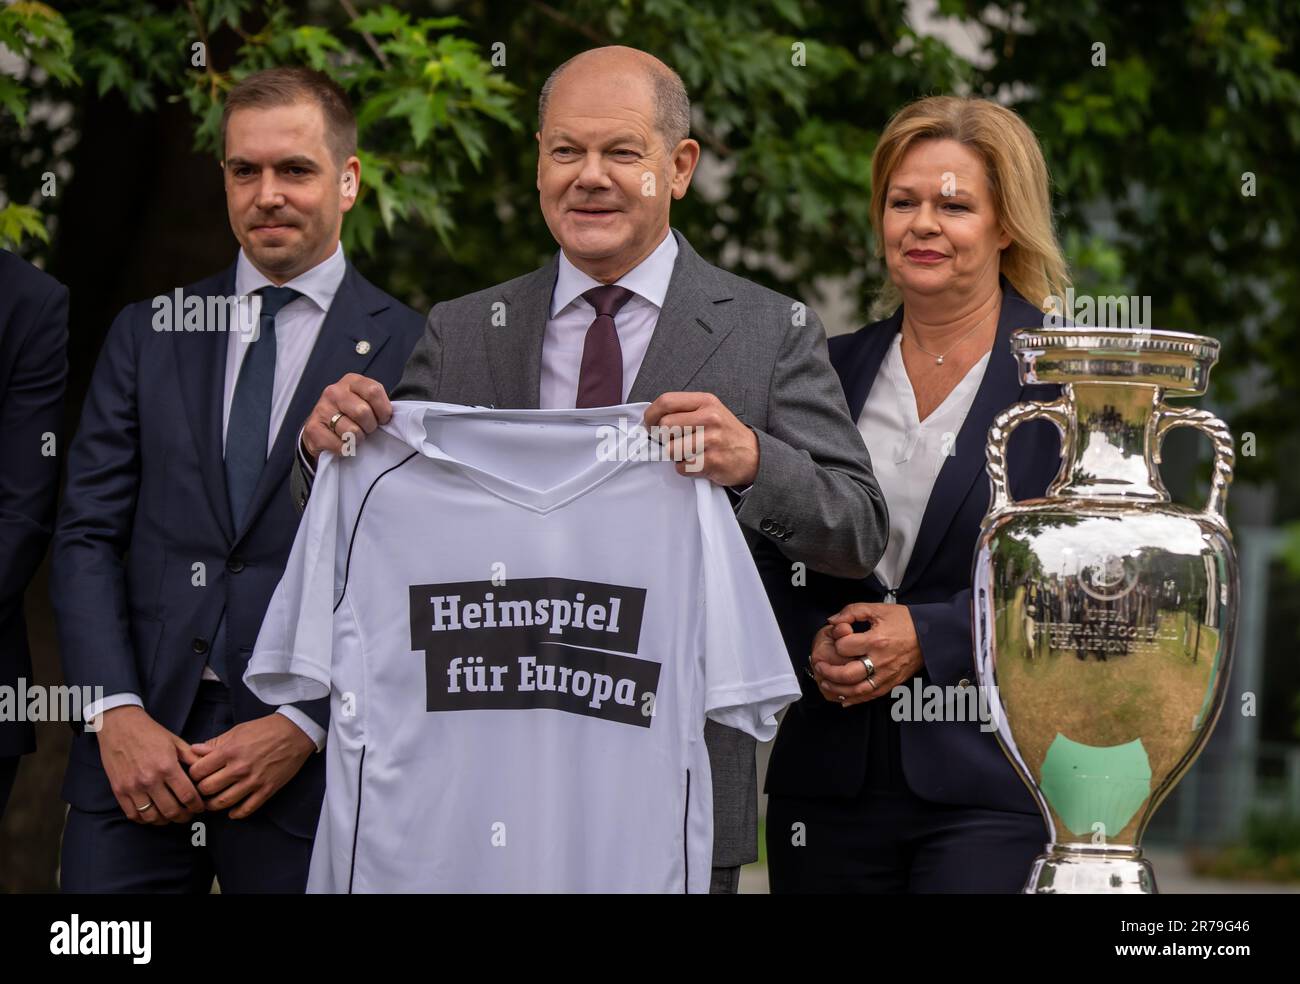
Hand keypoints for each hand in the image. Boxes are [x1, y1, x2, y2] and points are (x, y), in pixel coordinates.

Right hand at [96, 706, 204, 824]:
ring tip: (172, 815)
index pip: (187, 796)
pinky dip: (145, 819)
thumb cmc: (150, 733)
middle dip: (184, 816)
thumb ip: (193, 758)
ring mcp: (132, 787)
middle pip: (171, 811)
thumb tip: (210, 769)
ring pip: (152, 817)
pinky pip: (133, 815)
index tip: (200, 807)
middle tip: (188, 814)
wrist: (119, 726)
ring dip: (165, 820)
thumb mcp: (176, 742)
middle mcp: (149, 780)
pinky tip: (153, 814)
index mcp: (167, 766)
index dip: (197, 806)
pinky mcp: (119, 791)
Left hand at [187, 714, 315, 818]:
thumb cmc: (266, 729)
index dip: (193, 774)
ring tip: (212, 802)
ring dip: (213, 805)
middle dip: (200, 790)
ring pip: (223, 802)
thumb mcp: (238, 730)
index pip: (198, 771)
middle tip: (202, 789)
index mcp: (229, 751)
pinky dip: (236, 813)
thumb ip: (215, 742)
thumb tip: (194, 751)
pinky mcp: (267, 790)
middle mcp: (239, 768)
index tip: (196, 775)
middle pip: (207, 789)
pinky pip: (247, 809)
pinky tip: (232, 811)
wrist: (295, 733)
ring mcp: (253, 781)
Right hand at [301, 373, 391, 465]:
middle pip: (363, 412)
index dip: (383, 410)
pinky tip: (341, 443)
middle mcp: (334, 392)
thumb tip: (392, 418)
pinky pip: (340, 445)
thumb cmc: (350, 416)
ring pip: (352, 431)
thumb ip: (378, 403)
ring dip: (357, 439)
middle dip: (370, 427)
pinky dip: (345, 449)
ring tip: (353, 436)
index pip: (373, 391)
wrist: (321, 430)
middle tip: (366, 429)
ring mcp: (321, 409)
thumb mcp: (366, 402)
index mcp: (351, 381)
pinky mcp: (312, 429)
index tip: (382, 419)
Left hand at [642, 392, 757, 486]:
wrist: (754, 455)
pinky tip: (698, 463)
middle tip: (673, 442)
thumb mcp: (710, 411)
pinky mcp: (712, 461)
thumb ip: (684, 411)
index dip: (651, 415)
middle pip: (665, 426)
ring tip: (689, 453)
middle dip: (663, 438)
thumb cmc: (725, 433)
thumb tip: (652, 420)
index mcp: (705, 401)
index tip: (650, 425)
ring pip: (670, 449)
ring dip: (674, 455)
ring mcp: (711, 440)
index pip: (666, 401)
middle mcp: (709, 417)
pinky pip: (682, 467)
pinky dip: (685, 468)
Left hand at [811, 602, 923, 707]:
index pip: (845, 647)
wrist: (931, 635)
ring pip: (858, 690)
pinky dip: (855, 699)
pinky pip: (871, 696)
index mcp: (876, 640)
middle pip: (848, 674)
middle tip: (819, 666)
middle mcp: (881, 661)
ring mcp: (887, 675)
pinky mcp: (892, 683)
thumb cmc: (905, 621)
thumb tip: (832, 621)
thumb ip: (852, 611)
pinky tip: (843, 698)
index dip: (836, 642)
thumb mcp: (878, 609)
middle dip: (829, 672)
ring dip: (838, 689)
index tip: (837, 638)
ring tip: (826, 682)